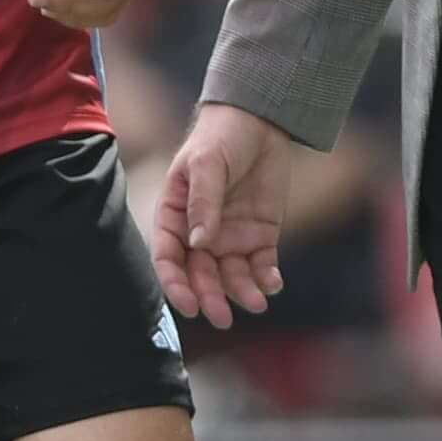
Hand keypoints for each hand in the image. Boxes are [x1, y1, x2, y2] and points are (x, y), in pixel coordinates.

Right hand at [154, 103, 292, 329]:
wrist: (260, 121)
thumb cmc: (221, 137)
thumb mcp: (208, 164)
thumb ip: (203, 203)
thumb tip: (199, 243)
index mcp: (175, 216)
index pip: (169, 258)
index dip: (175, 284)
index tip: (188, 305)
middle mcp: (200, 234)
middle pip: (201, 275)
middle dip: (210, 298)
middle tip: (222, 319)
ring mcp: (230, 237)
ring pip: (232, 277)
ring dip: (241, 293)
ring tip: (256, 303)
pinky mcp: (260, 237)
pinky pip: (261, 266)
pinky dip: (266, 279)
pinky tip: (272, 284)